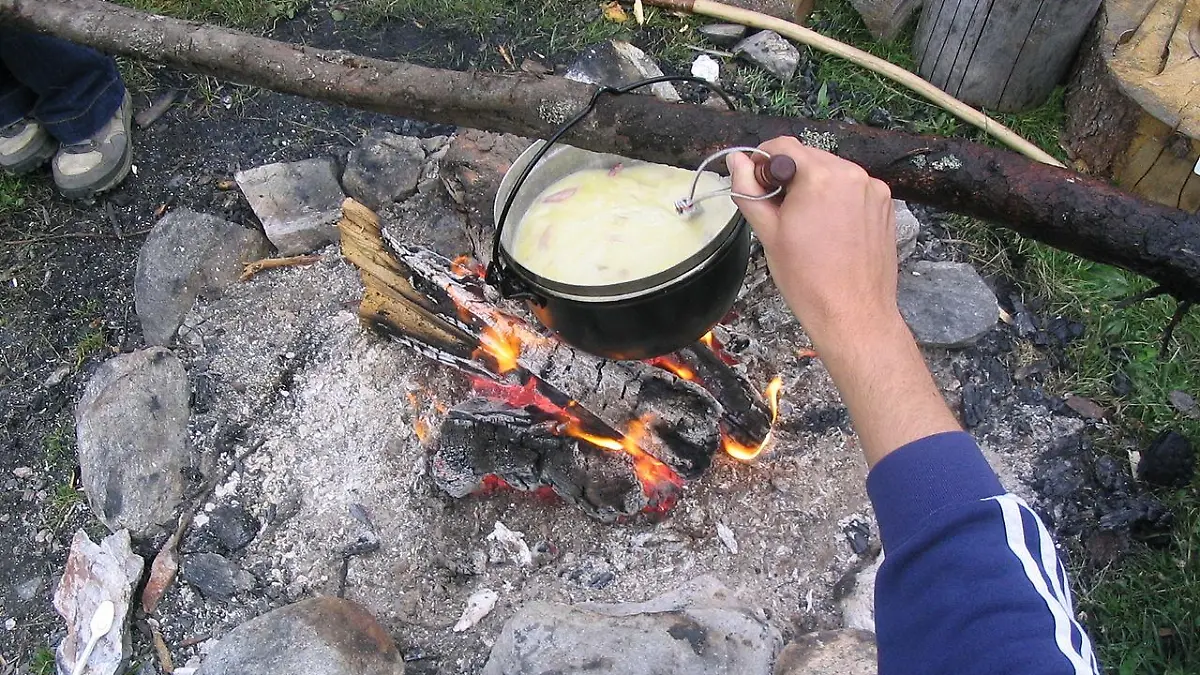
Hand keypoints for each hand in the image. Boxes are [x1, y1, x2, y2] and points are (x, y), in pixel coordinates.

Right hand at [728, 138, 958, 463]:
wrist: (854, 315)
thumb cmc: (806, 279)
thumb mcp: (768, 233)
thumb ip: (749, 190)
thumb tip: (737, 161)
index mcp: (820, 176)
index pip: (783, 145)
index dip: (764, 162)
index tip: (758, 186)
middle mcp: (851, 173)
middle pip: (809, 158)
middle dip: (790, 178)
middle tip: (781, 214)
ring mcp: (873, 188)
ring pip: (832, 173)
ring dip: (814, 188)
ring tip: (808, 226)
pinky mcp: (885, 204)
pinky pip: (852, 189)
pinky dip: (837, 200)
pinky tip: (831, 231)